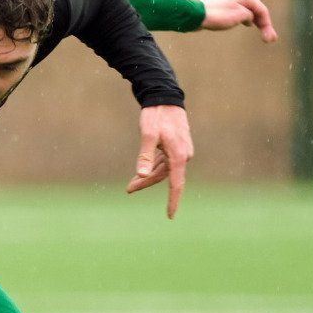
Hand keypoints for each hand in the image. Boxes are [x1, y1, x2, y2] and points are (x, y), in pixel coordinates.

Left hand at [126, 104, 193, 218]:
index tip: (170, 215)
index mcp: (179, 155)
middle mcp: (183, 155)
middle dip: (147, 183)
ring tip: (131, 184)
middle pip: (165, 177)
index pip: (176, 184)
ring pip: (164, 170)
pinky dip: (153, 168)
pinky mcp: (176, 147)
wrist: (164, 97)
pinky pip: (164, 163)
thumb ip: (145, 155)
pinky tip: (142, 172)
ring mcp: (181, 151)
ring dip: (148, 177)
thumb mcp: (148, 134)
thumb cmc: (156, 115)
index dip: (172, 201)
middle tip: (128, 189)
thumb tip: (141, 174)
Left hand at [199, 0, 276, 41]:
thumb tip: (250, 17)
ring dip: (257, 23)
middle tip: (269, 39)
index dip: (267, 25)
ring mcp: (231, 0)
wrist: (195, 15)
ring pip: (249, 12)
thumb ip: (249, 15)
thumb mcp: (239, 16)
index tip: (269, 39)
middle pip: (257, 11)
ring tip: (263, 34)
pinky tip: (248, 24)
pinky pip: (241, 13)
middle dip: (264, 25)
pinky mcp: (224, 7)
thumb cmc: (217, 15)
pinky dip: (247, 19)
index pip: (262, 10)